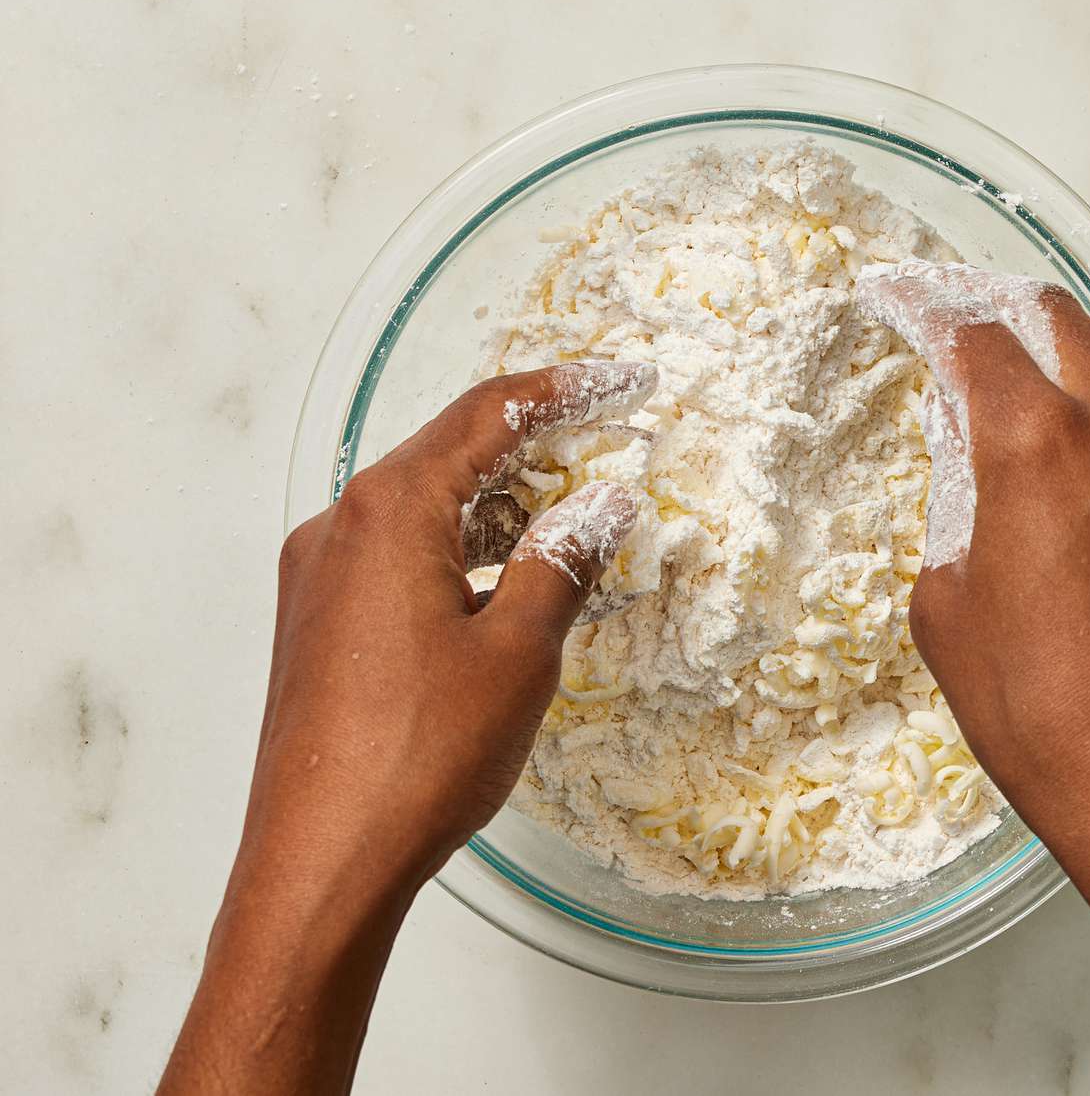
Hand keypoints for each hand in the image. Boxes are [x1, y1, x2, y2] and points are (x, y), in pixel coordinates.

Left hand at [160, 360, 653, 1095]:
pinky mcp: (315, 624)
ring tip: (566, 516)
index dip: (563, 390)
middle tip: (606, 438)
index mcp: (388, 511)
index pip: (486, 414)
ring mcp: (318, 577)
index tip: (624, 379)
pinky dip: (456, 551)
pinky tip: (500, 582)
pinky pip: (395, 556)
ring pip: (420, 508)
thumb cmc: (420, 756)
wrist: (318, 862)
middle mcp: (339, 527)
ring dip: (495, 504)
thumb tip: (601, 500)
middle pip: (446, 452)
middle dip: (530, 443)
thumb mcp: (518, 651)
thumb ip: (561, 560)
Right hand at [858, 261, 1089, 1095]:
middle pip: (1053, 317)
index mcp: (1031, 442)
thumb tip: (960, 453)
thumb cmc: (1037, 708)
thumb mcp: (946, 603)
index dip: (918, 307)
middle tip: (952, 315)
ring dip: (1067, 338)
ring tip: (1027, 358)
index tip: (891, 297)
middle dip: (992, 304)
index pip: (968, 336)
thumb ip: (948, 504)